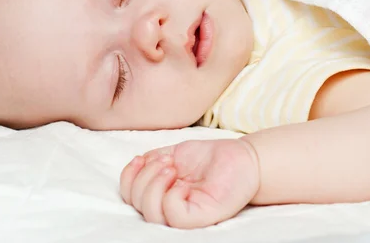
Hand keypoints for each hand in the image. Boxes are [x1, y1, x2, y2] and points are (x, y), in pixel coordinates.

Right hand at [119, 139, 259, 227]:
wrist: (242, 158)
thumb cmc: (211, 157)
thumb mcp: (175, 152)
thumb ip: (153, 159)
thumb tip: (136, 164)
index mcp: (160, 192)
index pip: (129, 195)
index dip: (128, 177)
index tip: (141, 158)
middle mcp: (168, 207)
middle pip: (135, 204)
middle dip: (143, 177)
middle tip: (167, 161)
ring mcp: (184, 214)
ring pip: (151, 214)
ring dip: (154, 184)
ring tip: (172, 167)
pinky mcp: (200, 218)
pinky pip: (173, 216)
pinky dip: (171, 196)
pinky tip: (182, 183)